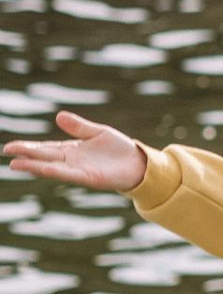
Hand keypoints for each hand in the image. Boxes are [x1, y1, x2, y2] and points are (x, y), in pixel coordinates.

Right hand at [4, 109, 147, 193]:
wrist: (139, 163)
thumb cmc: (119, 149)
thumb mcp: (97, 132)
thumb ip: (78, 126)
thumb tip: (58, 116)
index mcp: (71, 150)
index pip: (46, 148)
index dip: (29, 147)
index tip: (12, 147)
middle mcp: (71, 161)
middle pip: (44, 157)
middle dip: (26, 155)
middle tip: (7, 152)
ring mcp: (79, 170)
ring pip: (52, 168)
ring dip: (34, 166)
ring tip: (16, 164)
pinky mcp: (89, 178)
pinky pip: (69, 174)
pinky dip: (56, 172)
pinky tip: (44, 169)